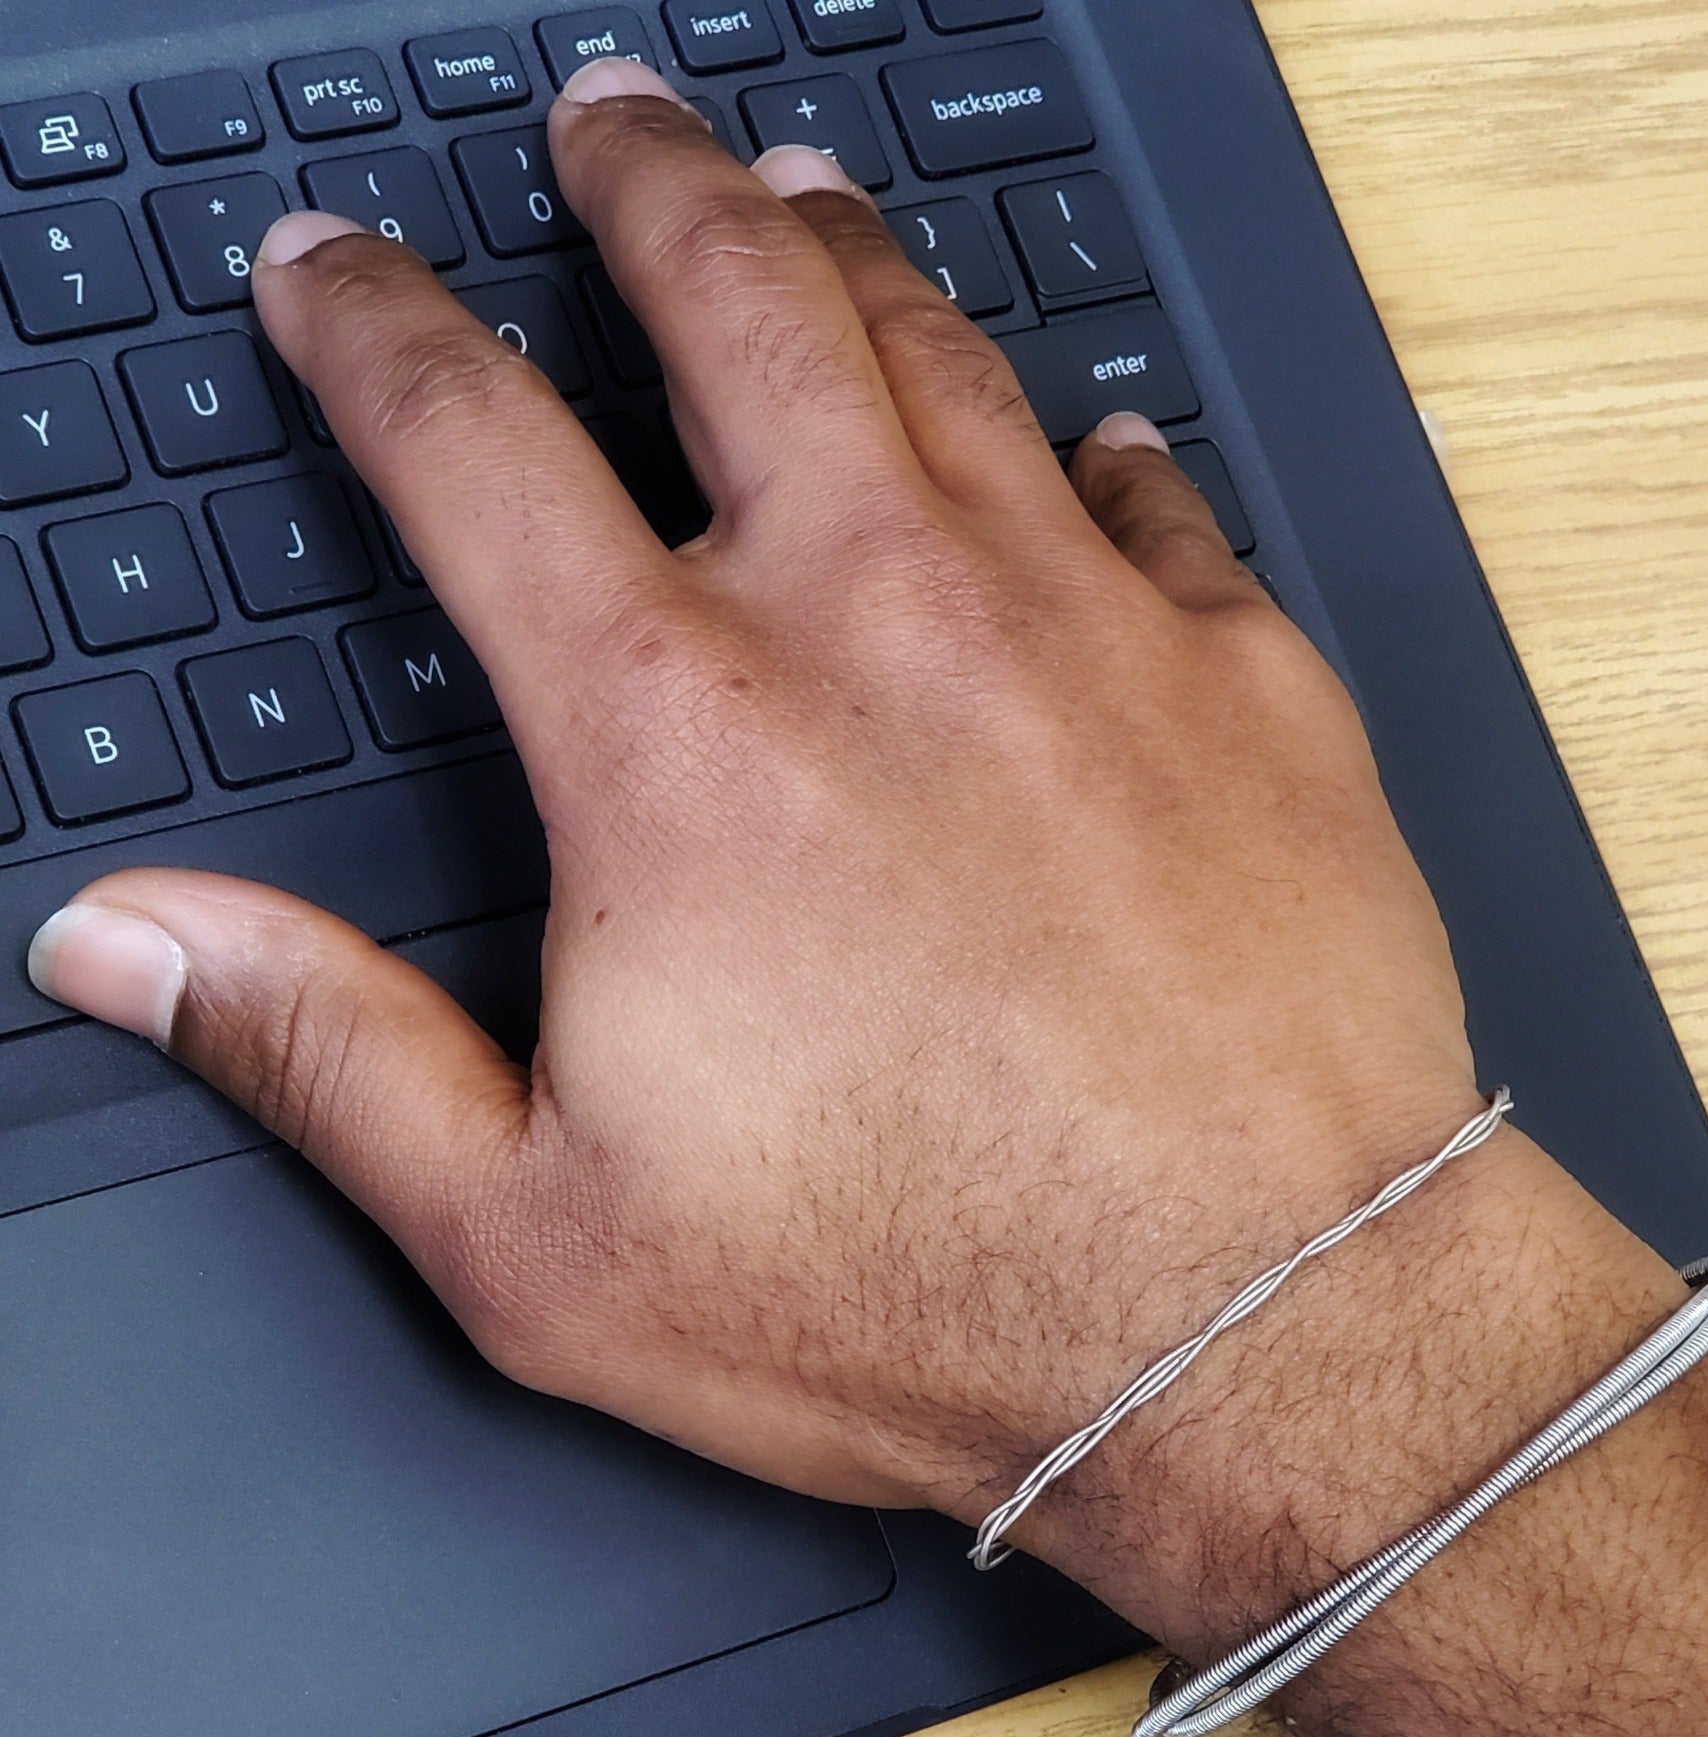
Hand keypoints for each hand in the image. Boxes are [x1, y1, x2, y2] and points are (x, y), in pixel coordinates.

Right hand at [28, 60, 1487, 1526]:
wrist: (1259, 1331)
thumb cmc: (929, 1300)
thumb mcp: (550, 1237)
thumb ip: (330, 1055)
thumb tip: (134, 943)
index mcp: (680, 739)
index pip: (467, 441)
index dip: (372, 327)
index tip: (337, 271)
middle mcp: (883, 623)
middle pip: (737, 302)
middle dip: (650, 184)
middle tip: (616, 121)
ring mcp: (1088, 628)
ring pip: (945, 353)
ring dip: (855, 254)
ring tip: (806, 197)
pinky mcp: (1255, 683)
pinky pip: (1162, 492)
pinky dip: (1101, 443)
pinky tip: (1083, 433)